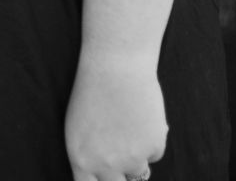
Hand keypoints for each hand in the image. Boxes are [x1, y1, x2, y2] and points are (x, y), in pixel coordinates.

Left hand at [64, 56, 165, 180]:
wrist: (115, 65)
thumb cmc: (94, 91)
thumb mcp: (80, 128)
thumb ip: (91, 156)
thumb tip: (105, 174)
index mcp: (80, 160)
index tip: (112, 176)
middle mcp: (104, 165)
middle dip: (124, 179)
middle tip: (126, 161)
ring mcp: (130, 160)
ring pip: (139, 172)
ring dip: (139, 155)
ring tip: (130, 123)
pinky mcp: (152, 148)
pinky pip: (155, 153)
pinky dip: (153, 139)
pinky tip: (143, 114)